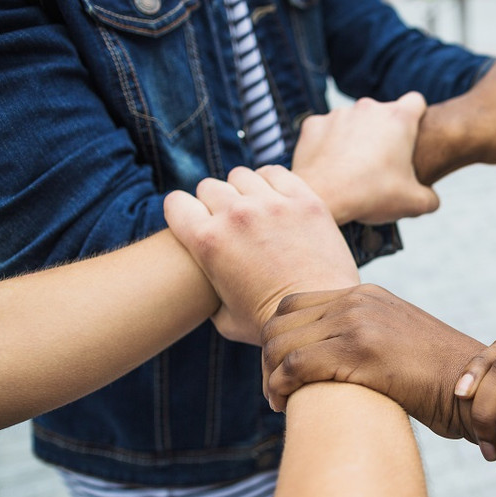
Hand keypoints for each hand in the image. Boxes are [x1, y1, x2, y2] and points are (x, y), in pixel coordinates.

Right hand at [164, 166, 359, 344]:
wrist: (321, 317)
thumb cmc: (270, 323)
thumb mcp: (222, 317)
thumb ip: (208, 289)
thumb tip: (203, 282)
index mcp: (206, 242)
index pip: (175, 203)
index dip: (184, 213)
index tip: (197, 223)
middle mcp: (235, 216)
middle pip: (209, 187)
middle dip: (215, 203)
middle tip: (232, 224)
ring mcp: (272, 205)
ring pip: (241, 176)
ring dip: (244, 191)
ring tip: (256, 211)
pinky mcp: (304, 201)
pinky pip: (275, 173)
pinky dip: (271, 183)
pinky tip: (276, 200)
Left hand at [261, 284, 478, 437]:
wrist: (477, 389)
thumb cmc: (441, 380)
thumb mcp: (399, 342)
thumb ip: (365, 338)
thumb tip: (329, 362)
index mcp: (365, 294)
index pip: (293, 304)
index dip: (278, 339)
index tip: (282, 371)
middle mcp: (358, 300)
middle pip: (279, 321)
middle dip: (267, 358)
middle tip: (277, 391)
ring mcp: (358, 322)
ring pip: (279, 343)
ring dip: (269, 377)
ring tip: (281, 401)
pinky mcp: (359, 351)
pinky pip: (293, 365)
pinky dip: (279, 388)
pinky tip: (286, 405)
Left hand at [291, 92, 437, 225]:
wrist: (322, 197)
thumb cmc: (372, 195)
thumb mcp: (414, 203)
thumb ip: (430, 198)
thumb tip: (431, 199)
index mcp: (398, 119)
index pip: (416, 102)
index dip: (417, 117)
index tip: (411, 137)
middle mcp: (369, 108)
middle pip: (383, 113)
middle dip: (384, 133)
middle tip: (382, 164)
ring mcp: (339, 114)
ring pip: (354, 121)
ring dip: (356, 138)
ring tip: (354, 169)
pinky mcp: (313, 124)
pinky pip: (326, 130)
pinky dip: (329, 144)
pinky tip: (331, 166)